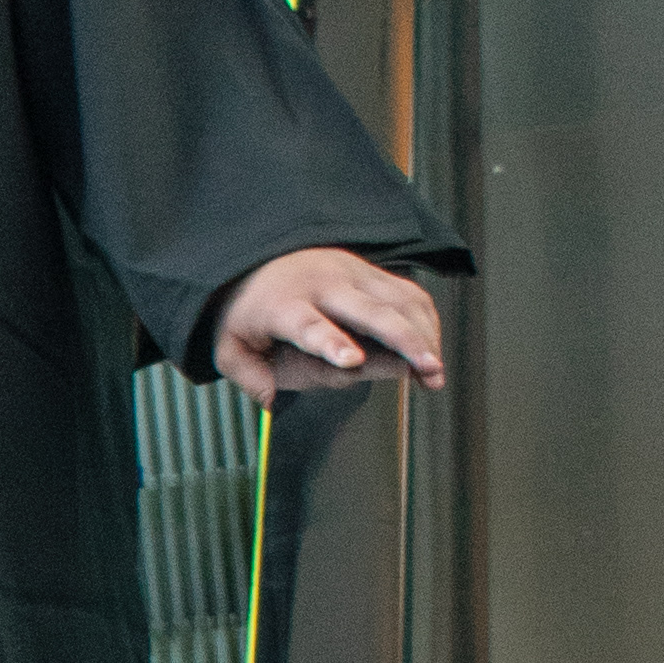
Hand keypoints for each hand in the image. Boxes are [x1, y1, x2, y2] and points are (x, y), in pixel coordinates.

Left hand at [208, 248, 448, 403]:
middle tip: (428, 368)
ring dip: (424, 335)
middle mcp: (322, 284)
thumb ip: (248, 376)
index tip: (352, 362)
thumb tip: (270, 401)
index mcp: (284, 305)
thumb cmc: (247, 313)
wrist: (257, 261)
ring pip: (399, 300)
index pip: (310, 325)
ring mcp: (352, 273)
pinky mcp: (371, 272)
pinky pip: (408, 294)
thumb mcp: (229, 347)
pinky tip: (431, 351)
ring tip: (434, 373)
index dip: (331, 343)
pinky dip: (426, 322)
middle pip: (370, 310)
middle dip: (403, 339)